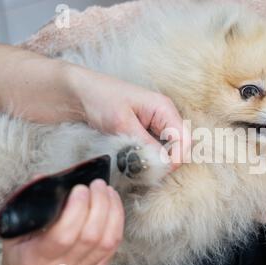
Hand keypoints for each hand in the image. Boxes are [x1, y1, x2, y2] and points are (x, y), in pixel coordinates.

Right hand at [0, 180, 123, 264]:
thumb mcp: (14, 235)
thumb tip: (42, 179)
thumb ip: (26, 208)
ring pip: (108, 239)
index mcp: (38, 258)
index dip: (76, 209)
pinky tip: (114, 205)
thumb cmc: (24, 261)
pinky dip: (118, 221)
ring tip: (107, 191)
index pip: (64, 235)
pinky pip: (115, 244)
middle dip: (99, 203)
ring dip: (112, 210)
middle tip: (97, 185)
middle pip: (91, 235)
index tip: (80, 189)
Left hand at [67, 66, 190, 170]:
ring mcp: (158, 124)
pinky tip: (135, 159)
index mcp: (164, 108)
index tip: (159, 170)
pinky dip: (148, 157)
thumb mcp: (122, 124)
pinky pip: (157, 149)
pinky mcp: (148, 131)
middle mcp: (166, 116)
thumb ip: (145, 145)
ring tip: (137, 164)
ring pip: (169, 150)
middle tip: (146, 170)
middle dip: (167, 161)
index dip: (176, 158)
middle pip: (180, 147)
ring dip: (157, 160)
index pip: (185, 139)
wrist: (80, 92)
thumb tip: (162, 164)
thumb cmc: (101, 99)